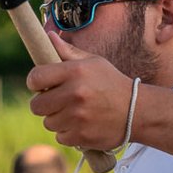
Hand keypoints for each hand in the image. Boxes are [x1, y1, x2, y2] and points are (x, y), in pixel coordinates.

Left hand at [28, 27, 136, 152]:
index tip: (41, 85)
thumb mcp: (93, 62)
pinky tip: (81, 125)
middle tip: (58, 101)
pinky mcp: (81, 136)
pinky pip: (60, 136)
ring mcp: (77, 117)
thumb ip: (68, 52)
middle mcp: (74, 94)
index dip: (35, 82)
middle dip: (44, 104)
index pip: (35, 78)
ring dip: (57, 119)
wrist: (136, 111)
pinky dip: (68, 133)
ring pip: (48, 122)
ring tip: (75, 113)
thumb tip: (48, 36)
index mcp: (75, 72)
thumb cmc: (111, 83)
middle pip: (36, 105)